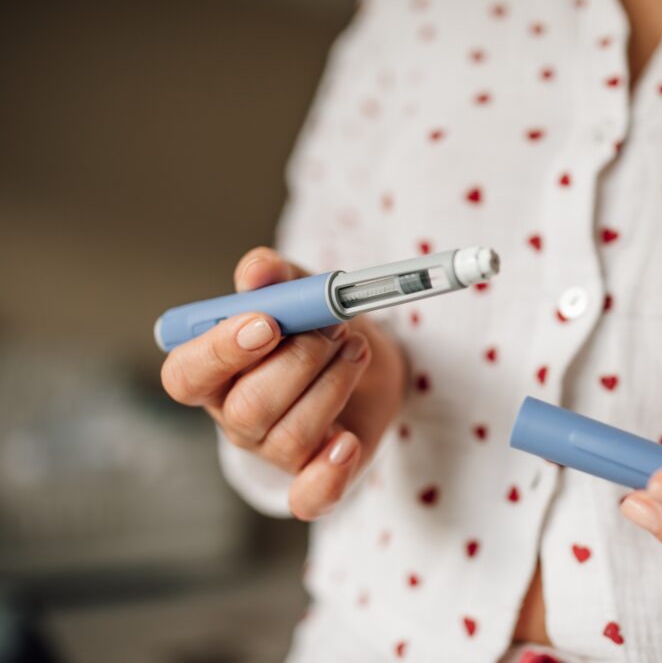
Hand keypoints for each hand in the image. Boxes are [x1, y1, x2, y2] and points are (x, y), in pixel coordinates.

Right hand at [160, 247, 406, 519]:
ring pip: (288, 439)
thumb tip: (257, 271)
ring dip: (332, 388)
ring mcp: (272, 451)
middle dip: (300, 362)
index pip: (186, 375)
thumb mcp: (300, 288)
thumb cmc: (318, 322)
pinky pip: (308, 498)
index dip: (220, 352)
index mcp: (214, 370)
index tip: (268, 323)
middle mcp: (235, 416)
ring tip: (355, 349)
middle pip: (247, 409)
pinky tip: (347, 443)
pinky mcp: (313, 476)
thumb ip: (275, 276)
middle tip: (334, 328)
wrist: (367, 357)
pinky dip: (328, 475)